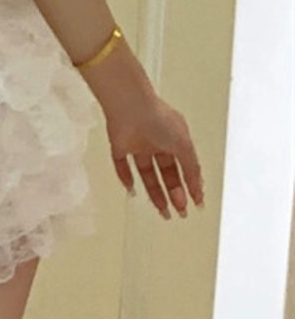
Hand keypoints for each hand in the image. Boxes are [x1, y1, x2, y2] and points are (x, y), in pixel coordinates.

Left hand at [102, 83, 204, 218]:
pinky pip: (121, 164)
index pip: (185, 166)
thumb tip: (199, 188)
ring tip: (164, 211)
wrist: (130, 106)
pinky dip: (125, 177)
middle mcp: (157, 142)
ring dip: (155, 192)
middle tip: (180, 211)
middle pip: (167, 173)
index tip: (196, 203)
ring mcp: (138, 144)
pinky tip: (132, 191)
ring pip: (147, 173)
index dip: (191, 185)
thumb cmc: (159, 120)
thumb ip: (192, 168)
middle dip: (175, 193)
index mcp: (175, 138)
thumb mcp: (184, 146)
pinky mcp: (119, 145)